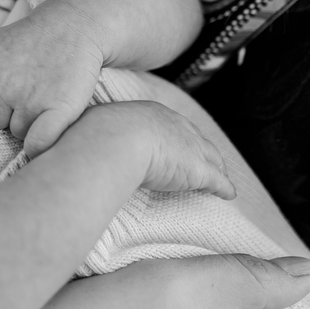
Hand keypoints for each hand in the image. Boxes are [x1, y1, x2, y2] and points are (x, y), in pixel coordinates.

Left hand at [0, 8, 105, 156]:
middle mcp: (4, 84)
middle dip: (3, 114)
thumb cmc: (31, 35)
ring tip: (39, 104)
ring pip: (16, 132)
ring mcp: (31, 98)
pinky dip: (38, 145)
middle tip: (20, 98)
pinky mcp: (59, 109)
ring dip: (25, 124)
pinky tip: (43, 136)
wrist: (76, 24)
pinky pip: (38, 143)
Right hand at [93, 101, 236, 198]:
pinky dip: (224, 187)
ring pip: (211, 158)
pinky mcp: (198, 170)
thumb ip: (101, 134)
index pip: (171, 126)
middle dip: (202, 150)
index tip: (176, 144)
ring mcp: (190, 148)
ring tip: (220, 176)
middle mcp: (176, 126)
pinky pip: (217, 180)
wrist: (118, 140)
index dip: (177, 137)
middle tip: (206, 159)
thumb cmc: (102, 134)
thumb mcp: (100, 127)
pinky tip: (228, 194)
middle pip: (196, 139)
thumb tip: (81, 139)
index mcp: (152, 114)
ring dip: (216, 168)